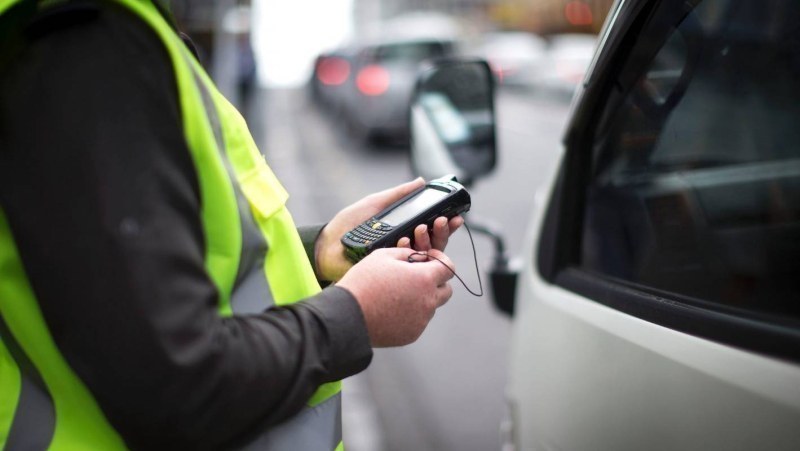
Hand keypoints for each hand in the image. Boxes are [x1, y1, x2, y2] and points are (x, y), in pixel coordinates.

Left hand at [315, 178, 462, 281]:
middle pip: (434, 244)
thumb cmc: (349, 224)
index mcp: (404, 231)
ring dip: (428, 241)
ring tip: (422, 228)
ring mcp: (398, 262)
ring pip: (425, 257)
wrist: (327, 246)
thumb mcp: (375, 204)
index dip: (446, 224)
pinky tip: (404, 242)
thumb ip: (398, 194)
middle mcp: (405, 248)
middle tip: (442, 220)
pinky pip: (408, 267)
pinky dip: (408, 252)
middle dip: (442, 232)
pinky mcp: (390, 274)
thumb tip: (421, 181)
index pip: (432, 229)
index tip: (455, 215)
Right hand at [337, 247, 454, 346]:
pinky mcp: (412, 334)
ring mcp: (421, 320)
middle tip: (415, 278)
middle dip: (435, 282)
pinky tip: (390, 309)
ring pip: (430, 306)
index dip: (440, 260)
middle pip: (445, 290)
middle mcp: (428, 301)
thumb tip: (417, 257)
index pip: (449, 268)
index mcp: (424, 279)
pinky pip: (418, 321)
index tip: (428, 259)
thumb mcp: (383, 256)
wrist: (347, 316)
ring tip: (396, 294)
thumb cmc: (363, 283)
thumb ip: (407, 253)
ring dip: (421, 298)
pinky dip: (410, 314)